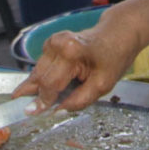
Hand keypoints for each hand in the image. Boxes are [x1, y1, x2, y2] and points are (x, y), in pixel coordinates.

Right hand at [21, 9, 142, 109]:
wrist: (116, 36)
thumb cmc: (112, 59)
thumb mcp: (102, 85)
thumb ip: (79, 100)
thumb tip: (57, 111)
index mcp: (70, 52)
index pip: (50, 83)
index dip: (43, 101)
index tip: (33, 113)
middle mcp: (57, 43)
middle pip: (40, 77)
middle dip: (38, 95)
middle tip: (32, 111)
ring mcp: (52, 42)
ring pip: (37, 72)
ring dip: (37, 87)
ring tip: (34, 100)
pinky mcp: (50, 44)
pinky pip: (41, 67)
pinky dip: (43, 79)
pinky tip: (46, 87)